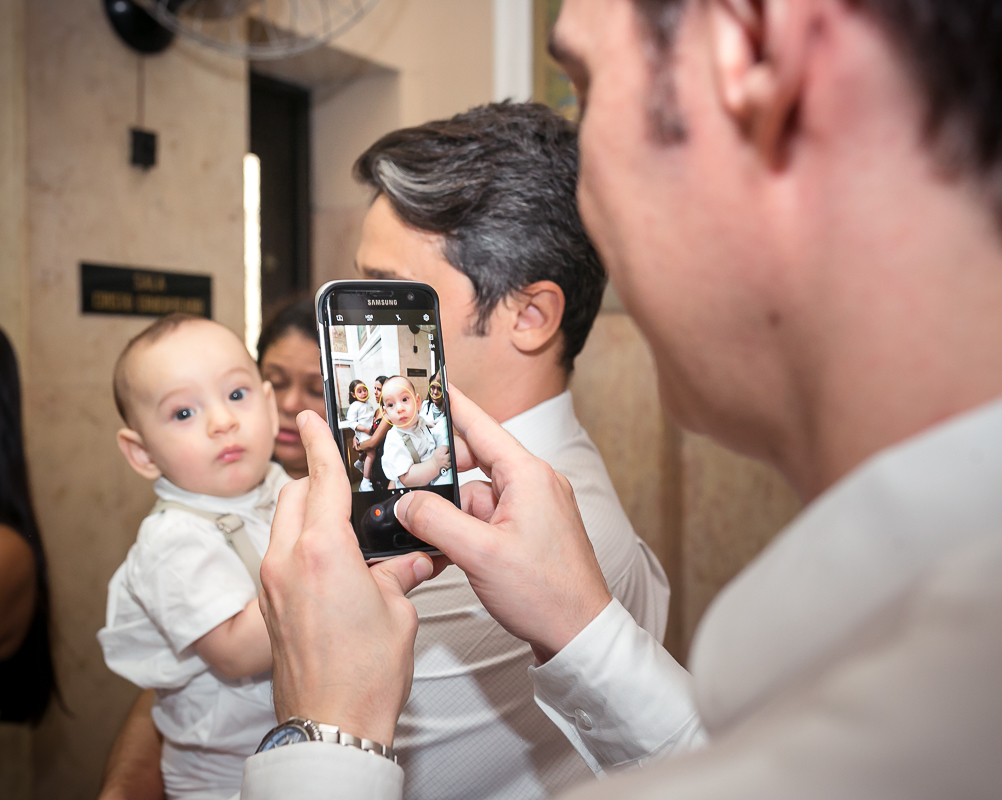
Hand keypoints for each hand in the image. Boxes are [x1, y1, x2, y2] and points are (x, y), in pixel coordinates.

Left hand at [259, 411, 436, 744]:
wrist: (330, 724)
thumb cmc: (364, 675)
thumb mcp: (397, 612)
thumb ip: (399, 574)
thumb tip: (411, 562)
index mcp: (325, 552)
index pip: (321, 478)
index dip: (319, 442)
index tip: (312, 417)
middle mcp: (288, 561)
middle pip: (294, 494)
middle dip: (316, 480)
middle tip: (344, 483)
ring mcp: (272, 584)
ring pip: (283, 523)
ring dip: (307, 512)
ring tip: (342, 527)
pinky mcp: (269, 606)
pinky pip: (280, 554)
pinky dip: (301, 544)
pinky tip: (333, 564)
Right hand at [395, 386, 611, 662]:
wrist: (580, 634)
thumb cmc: (545, 593)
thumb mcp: (479, 554)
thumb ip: (435, 522)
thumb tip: (405, 505)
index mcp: (528, 475)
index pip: (481, 426)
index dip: (452, 404)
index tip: (429, 386)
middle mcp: (533, 484)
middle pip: (474, 460)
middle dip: (441, 472)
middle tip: (405, 481)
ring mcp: (533, 508)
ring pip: (476, 493)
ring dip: (451, 509)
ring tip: (426, 528)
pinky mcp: (529, 531)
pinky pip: (487, 515)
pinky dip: (465, 526)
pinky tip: (447, 546)